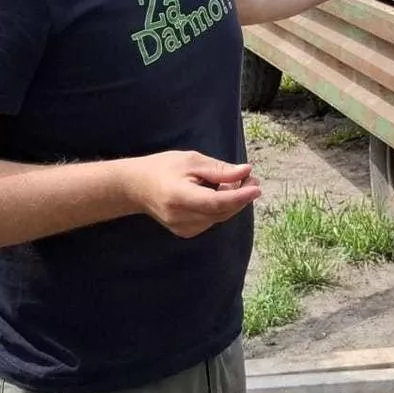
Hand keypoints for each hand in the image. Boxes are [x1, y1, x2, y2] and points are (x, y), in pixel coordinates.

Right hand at [124, 151, 261, 237]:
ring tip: (233, 182)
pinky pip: (212, 220)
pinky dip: (220, 207)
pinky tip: (217, 193)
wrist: (137, 187)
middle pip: (221, 211)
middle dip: (241, 196)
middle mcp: (181, 218)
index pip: (216, 202)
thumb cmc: (164, 168)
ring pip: (219, 217)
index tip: (256, 187)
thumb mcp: (191, 160)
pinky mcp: (186, 232)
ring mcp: (183, 228)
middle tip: (251, 177)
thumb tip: (246, 172)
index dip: (239, 196)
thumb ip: (219, 169)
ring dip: (232, 201)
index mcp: (179, 197)